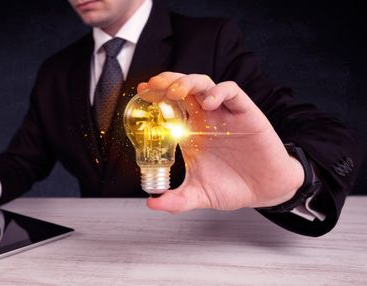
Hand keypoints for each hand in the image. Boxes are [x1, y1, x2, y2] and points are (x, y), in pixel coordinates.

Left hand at [137, 72, 304, 212]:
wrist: (265, 190)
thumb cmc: (232, 187)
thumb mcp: (199, 195)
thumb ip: (176, 200)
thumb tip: (152, 203)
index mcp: (191, 131)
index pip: (169, 104)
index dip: (155, 95)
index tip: (141, 94)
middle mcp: (206, 118)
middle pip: (183, 88)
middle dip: (167, 81)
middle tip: (153, 86)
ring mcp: (225, 114)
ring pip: (204, 84)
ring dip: (188, 83)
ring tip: (175, 92)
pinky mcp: (246, 113)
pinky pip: (232, 92)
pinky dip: (219, 92)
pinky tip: (209, 103)